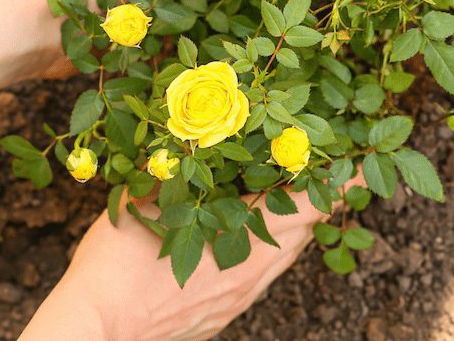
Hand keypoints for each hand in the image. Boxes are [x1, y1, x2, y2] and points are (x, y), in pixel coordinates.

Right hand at [21, 187, 329, 339]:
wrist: (96, 332)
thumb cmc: (114, 268)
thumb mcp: (144, 202)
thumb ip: (177, 168)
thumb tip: (193, 133)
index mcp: (240, 241)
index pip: (306, 206)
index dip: (335, 184)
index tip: (357, 165)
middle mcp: (252, 273)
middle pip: (305, 232)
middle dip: (318, 199)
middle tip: (325, 171)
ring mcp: (241, 297)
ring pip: (286, 256)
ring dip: (295, 226)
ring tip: (291, 196)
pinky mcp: (226, 313)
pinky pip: (263, 276)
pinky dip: (270, 250)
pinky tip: (249, 235)